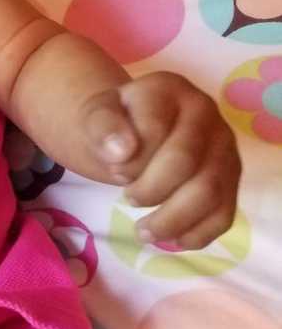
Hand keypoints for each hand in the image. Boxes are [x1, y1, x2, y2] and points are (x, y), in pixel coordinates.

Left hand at [81, 73, 241, 249]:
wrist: (133, 129)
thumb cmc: (115, 123)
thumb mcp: (96, 116)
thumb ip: (102, 126)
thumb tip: (120, 151)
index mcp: (168, 88)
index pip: (154, 128)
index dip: (129, 159)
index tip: (113, 168)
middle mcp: (204, 111)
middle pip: (184, 162)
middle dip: (150, 189)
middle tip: (128, 198)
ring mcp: (223, 145)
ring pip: (208, 191)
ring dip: (172, 220)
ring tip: (143, 231)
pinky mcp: (232, 178)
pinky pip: (224, 213)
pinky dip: (198, 234)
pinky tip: (172, 239)